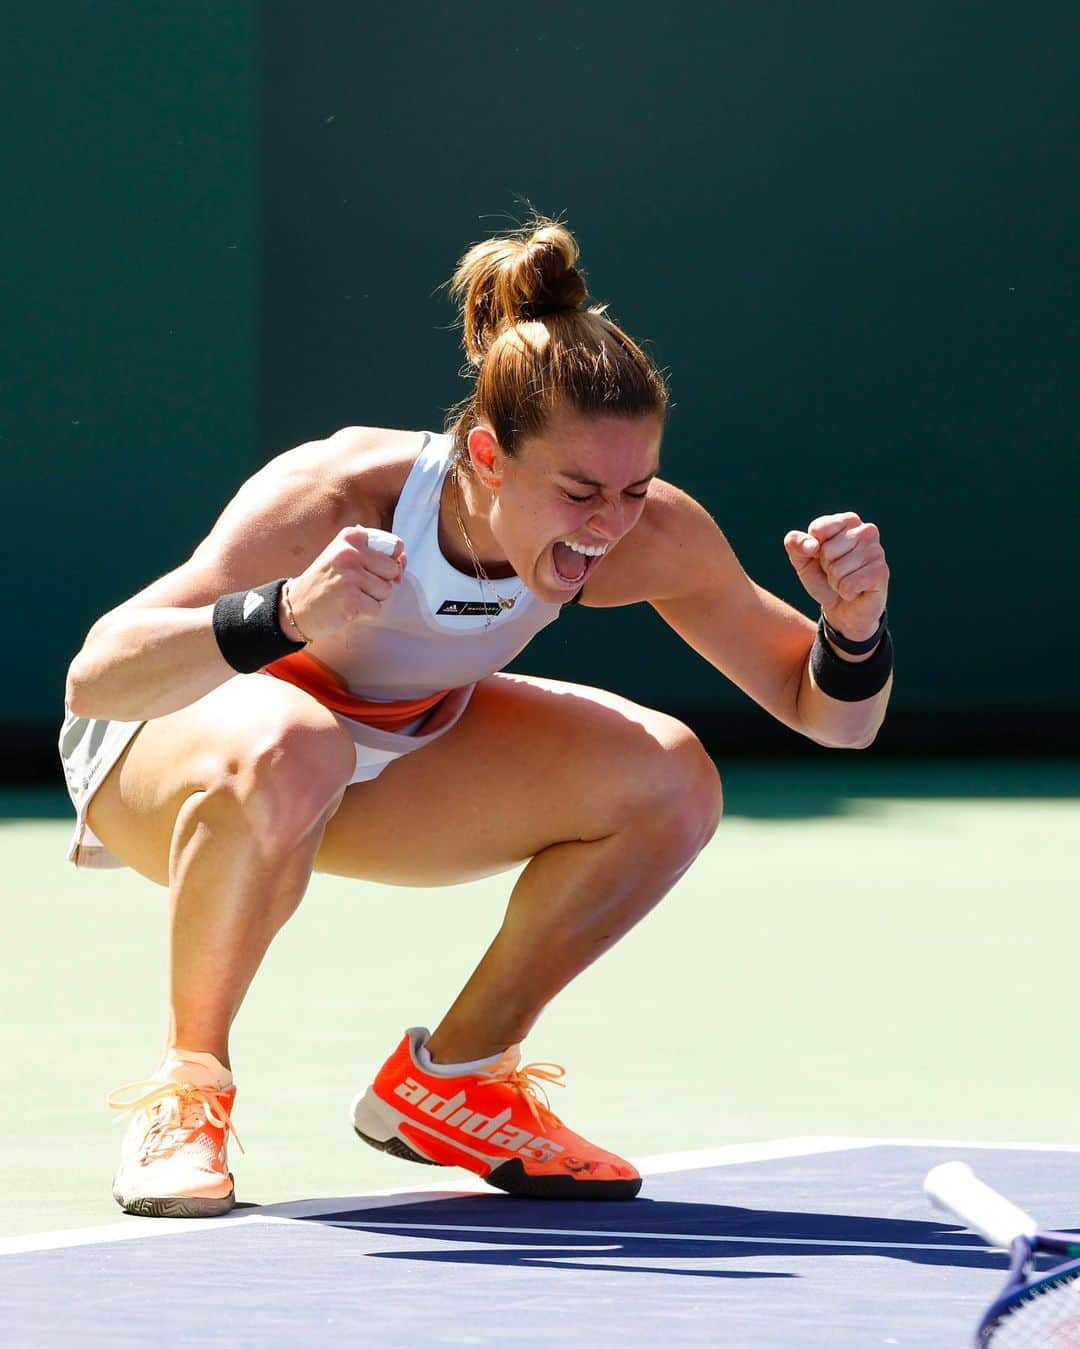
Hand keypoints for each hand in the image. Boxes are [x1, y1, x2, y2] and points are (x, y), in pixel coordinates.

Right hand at [283, 525, 405, 641]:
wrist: (298, 605)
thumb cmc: (328, 580)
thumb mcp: (348, 556)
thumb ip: (378, 555)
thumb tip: (403, 560)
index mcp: (352, 536)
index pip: (395, 546)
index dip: (391, 561)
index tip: (373, 569)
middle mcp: (350, 552)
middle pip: (393, 570)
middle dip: (381, 582)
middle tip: (357, 585)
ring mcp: (350, 576)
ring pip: (386, 591)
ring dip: (372, 598)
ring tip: (350, 595)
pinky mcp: (351, 599)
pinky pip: (377, 608)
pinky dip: (365, 612)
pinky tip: (347, 606)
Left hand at [784, 512, 888, 641]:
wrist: (842, 608)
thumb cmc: (823, 577)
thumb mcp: (801, 559)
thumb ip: (795, 543)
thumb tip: (812, 545)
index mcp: (847, 521)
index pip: (818, 529)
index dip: (812, 549)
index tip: (821, 556)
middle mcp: (866, 530)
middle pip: (827, 551)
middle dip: (826, 567)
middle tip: (837, 572)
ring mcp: (877, 550)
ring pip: (837, 570)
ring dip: (836, 582)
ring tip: (846, 581)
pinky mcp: (881, 572)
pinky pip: (849, 585)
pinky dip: (845, 592)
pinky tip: (855, 591)